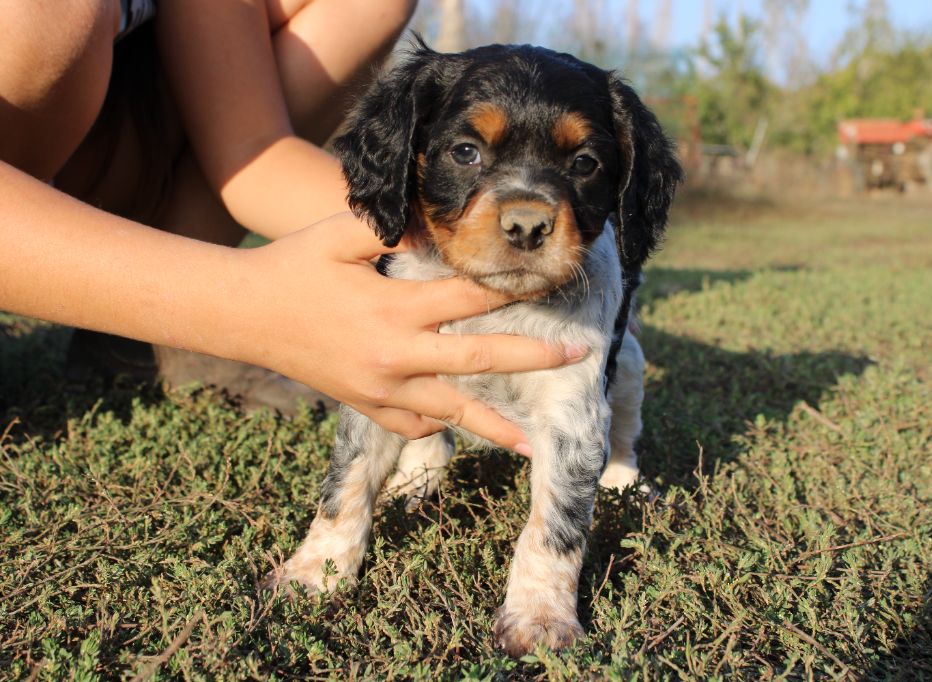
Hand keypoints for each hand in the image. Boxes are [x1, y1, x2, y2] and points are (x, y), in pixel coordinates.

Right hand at [236, 213, 586, 451]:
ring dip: (494, 427)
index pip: (473, 298)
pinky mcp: (365, 404)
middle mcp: (397, 354)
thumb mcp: (339, 233)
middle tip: (577, 358)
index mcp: (397, 307)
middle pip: (481, 360)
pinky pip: (411, 424)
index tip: (552, 284)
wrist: (243, 314)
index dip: (514, 288)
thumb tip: (437, 224)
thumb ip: (392, 226)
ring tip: (531, 445)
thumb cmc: (293, 266)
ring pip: (452, 411)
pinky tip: (459, 432)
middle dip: (534, 358)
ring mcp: (381, 387)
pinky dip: (437, 428)